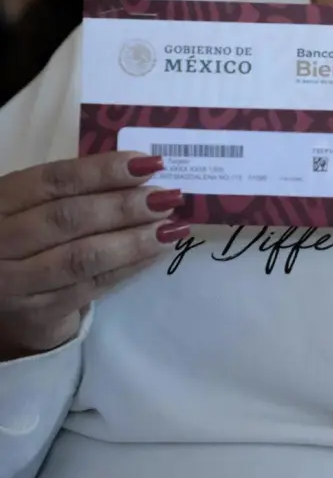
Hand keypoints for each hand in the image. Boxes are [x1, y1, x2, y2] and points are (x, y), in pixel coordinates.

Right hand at [0, 152, 187, 359]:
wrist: (3, 299)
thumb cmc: (27, 238)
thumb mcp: (32, 206)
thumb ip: (72, 189)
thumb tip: (142, 170)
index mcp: (0, 202)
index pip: (54, 180)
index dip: (103, 171)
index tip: (148, 164)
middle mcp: (1, 241)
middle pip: (68, 219)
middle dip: (124, 206)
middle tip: (167, 197)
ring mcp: (16, 282)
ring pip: (82, 258)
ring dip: (133, 240)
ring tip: (171, 227)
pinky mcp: (40, 313)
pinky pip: (92, 287)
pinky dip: (129, 267)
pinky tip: (156, 253)